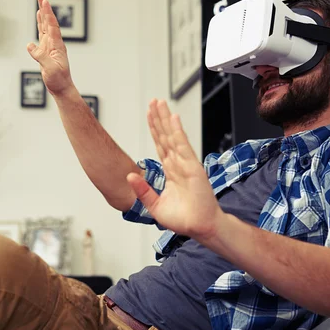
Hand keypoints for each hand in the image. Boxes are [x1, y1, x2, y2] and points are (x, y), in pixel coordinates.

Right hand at [26, 0, 73, 95]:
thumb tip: (30, 45)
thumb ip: (41, 56)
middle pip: (49, 22)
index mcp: (57, 46)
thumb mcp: (50, 69)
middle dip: (45, 8)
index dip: (48, 13)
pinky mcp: (47, 51)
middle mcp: (55, 43)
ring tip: (40, 4)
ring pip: (46, 27)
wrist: (61, 88)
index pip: (52, 26)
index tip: (45, 1)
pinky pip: (42, 35)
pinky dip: (40, 26)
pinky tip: (38, 20)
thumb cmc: (58, 80)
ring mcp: (51, 47)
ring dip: (42, 15)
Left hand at [126, 99, 223, 240]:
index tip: (150, 115)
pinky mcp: (192, 167)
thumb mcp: (155, 206)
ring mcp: (185, 164)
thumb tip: (129, 176)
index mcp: (171, 172)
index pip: (160, 145)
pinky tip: (173, 118)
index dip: (155, 129)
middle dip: (159, 118)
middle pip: (165, 136)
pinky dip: (178, 131)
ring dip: (166, 119)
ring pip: (173, 136)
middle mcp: (178, 164)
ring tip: (160, 103)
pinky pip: (183, 146)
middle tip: (154, 102)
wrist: (199, 228)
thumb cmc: (183, 219)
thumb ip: (143, 190)